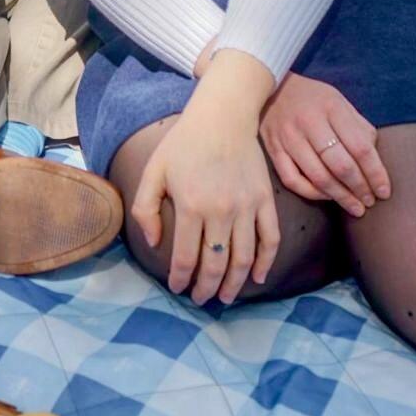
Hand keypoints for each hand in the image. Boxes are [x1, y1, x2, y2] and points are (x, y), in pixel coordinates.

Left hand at [131, 52, 279, 306]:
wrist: (223, 115)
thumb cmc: (184, 142)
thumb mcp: (154, 170)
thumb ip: (145, 209)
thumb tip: (153, 243)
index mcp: (190, 206)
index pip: (185, 257)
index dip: (180, 279)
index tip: (177, 289)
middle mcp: (220, 211)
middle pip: (215, 264)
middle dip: (207, 289)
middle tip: (201, 299)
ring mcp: (247, 207)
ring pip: (243, 258)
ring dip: (234, 284)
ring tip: (226, 297)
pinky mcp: (265, 200)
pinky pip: (270, 239)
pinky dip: (265, 262)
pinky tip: (257, 277)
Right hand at [259, 73, 389, 216]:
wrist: (270, 87)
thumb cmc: (312, 98)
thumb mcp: (339, 101)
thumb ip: (358, 127)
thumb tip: (375, 159)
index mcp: (332, 108)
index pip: (360, 147)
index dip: (375, 173)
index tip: (384, 191)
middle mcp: (309, 122)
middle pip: (340, 165)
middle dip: (359, 188)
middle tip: (370, 202)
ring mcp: (288, 137)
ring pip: (318, 176)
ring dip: (340, 196)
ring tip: (354, 207)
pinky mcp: (273, 149)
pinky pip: (293, 180)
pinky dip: (312, 193)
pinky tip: (326, 196)